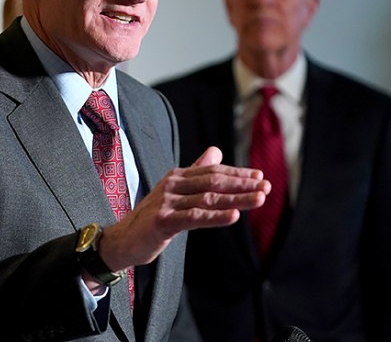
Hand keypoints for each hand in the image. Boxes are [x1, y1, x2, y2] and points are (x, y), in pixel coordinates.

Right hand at [97, 146, 268, 273]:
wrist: (123, 239)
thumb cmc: (152, 217)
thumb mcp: (175, 192)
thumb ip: (196, 171)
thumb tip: (216, 151)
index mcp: (177, 177)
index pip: (213, 171)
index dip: (237, 174)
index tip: (260, 176)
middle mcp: (173, 185)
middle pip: (213, 182)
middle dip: (242, 184)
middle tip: (266, 186)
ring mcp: (167, 202)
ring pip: (208, 199)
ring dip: (236, 199)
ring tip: (259, 199)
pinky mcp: (163, 221)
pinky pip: (195, 218)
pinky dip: (216, 217)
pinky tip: (234, 217)